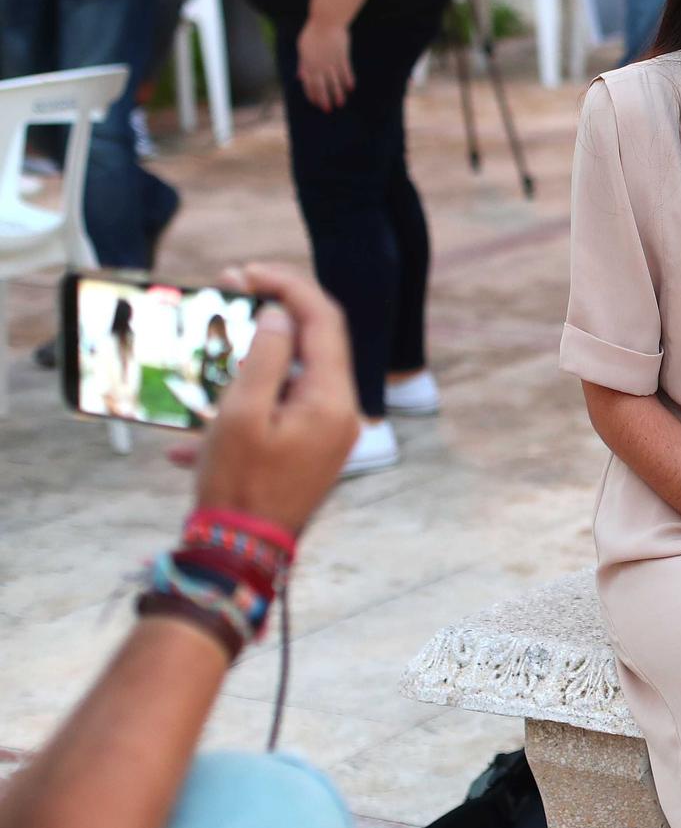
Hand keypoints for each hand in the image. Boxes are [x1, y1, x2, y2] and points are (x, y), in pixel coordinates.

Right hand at [191, 264, 360, 538]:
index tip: (247, 272)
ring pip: (291, 379)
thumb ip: (265, 355)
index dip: (288, 286)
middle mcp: (340, 413)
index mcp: (332, 398)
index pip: (323, 319)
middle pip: (313, 345)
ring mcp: (327, 435)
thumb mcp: (242, 412)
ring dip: (251, 366)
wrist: (240, 555)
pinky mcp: (308, 453)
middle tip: (229, 295)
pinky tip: (193, 438)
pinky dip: (244, 411)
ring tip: (207, 358)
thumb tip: (280, 314)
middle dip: (272, 316)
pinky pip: (279, 415)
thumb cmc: (238, 484)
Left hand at [297, 20, 353, 111]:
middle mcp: (320, 65)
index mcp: (309, 64)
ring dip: (337, 94)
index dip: (312, 94)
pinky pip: (346, 72)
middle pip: (322, 86)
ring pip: (335, 82)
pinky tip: (351, 88)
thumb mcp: (303, 48)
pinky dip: (348, 80)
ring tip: (341, 103)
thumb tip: (300, 77)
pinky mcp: (343, 57)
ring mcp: (333, 62)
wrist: (327, 21)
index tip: (316, 103)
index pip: (310, 83)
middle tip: (327, 109)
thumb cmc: (313, 33)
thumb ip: (302, 64)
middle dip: (324, 99)